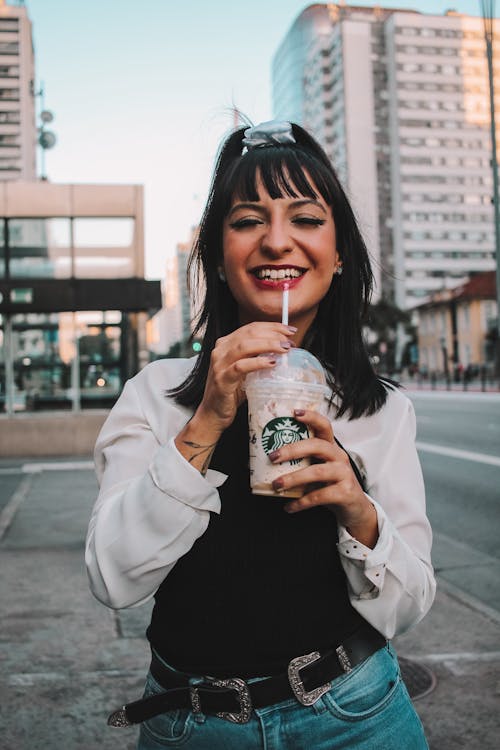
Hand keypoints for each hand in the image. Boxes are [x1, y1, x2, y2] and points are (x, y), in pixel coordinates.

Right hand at [175, 322, 295, 474]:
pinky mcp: (222, 379)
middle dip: (273, 334)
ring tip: (285, 349)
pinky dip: (258, 362)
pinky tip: (272, 363)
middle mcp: (220, 350)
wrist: (214, 414)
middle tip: (290, 341)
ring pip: (245, 346)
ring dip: (268, 345)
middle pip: (249, 333)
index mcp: (226, 344)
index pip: (251, 328)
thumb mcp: (247, 371)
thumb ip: (259, 358)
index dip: (272, 326)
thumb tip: (285, 350)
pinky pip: (241, 366)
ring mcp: (219, 364)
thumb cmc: (232, 392)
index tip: (290, 331)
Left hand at [269, 409, 378, 547]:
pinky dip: (301, 502)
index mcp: (331, 448)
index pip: (324, 426)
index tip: (294, 412)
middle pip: (317, 446)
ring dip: (294, 478)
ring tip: (276, 485)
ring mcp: (344, 474)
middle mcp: (339, 457)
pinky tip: (289, 507)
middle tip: (272, 457)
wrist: (354, 509)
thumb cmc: (330, 485)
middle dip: (293, 449)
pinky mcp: (345, 493)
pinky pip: (320, 496)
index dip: (311, 417)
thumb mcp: (316, 470)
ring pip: (317, 472)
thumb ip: (298, 464)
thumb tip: (258, 464)